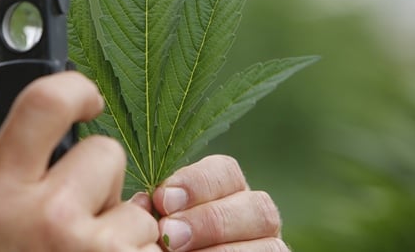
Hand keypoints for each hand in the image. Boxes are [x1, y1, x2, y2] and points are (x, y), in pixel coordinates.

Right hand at [0, 72, 160, 251]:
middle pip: (107, 153)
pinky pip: (151, 243)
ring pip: (136, 204)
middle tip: (69, 212)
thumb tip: (5, 96)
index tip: (86, 98)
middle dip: (96, 177)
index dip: (74, 87)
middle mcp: (48, 218)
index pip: (47, 103)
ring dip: (117, 223)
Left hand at [151, 155, 288, 251]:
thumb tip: (143, 203)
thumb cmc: (156, 241)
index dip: (197, 183)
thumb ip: (153, 210)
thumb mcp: (154, 223)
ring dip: (225, 251)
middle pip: (258, 206)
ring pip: (270, 244)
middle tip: (171, 233)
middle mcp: (254, 217)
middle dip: (212, 220)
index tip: (162, 198)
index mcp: (227, 191)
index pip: (227, 172)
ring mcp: (267, 246)